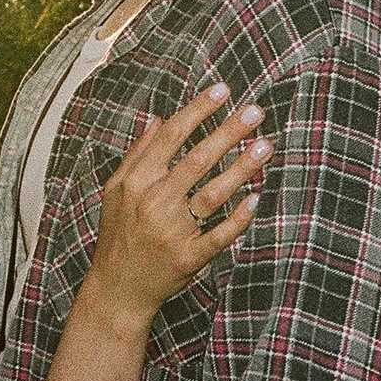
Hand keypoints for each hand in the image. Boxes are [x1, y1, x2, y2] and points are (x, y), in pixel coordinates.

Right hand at [83, 84, 269, 322]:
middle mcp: (154, 202)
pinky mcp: (188, 258)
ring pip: (213, 193)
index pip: (172, 136)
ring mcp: (172, 231)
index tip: (224, 90)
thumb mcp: (116, 190)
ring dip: (241, 168)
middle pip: (198, 159)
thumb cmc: (119, 234)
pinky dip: (239, 218)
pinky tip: (257, 198)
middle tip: (256, 112)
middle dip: (229, 132)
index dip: (199, 110)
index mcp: (137, 181)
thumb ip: (138, 153)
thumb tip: (158, 118)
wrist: (116, 289)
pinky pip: (219, 235)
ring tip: (265, 146)